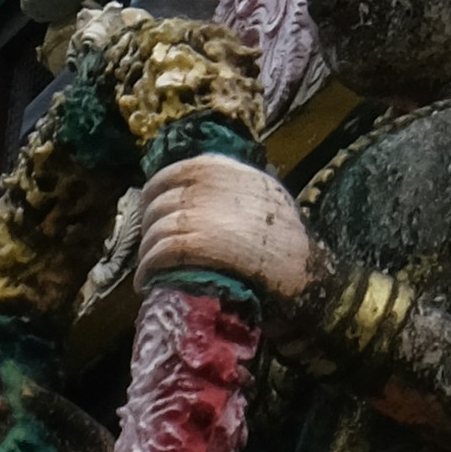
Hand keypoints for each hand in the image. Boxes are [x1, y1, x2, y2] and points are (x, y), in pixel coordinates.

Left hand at [135, 160, 316, 303]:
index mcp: (228, 171)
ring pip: (157, 229)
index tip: (151, 212)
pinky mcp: (201, 246)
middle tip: (151, 248)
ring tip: (149, 269)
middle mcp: (214, 187)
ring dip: (147, 252)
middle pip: (161, 204)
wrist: (304, 272)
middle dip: (150, 227)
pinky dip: (147, 267)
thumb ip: (235, 189)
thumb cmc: (286, 241)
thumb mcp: (265, 199)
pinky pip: (160, 252)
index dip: (155, 194)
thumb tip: (195, 192)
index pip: (174, 173)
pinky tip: (146, 281)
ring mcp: (206, 215)